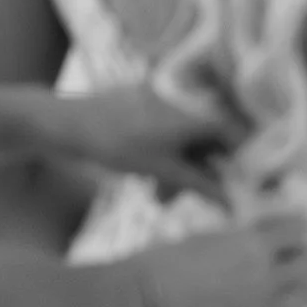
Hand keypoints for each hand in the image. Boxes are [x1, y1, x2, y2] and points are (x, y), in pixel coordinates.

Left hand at [43, 85, 233, 205]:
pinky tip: (146, 178)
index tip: (237, 182)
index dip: (239, 157)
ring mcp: (158, 103)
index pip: (230, 132)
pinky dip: (162, 157)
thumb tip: (232, 204)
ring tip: (158, 196)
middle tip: (184, 198)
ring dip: (178, 170)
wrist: (67, 125)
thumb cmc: (118, 146)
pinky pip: (163, 133)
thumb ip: (200, 186)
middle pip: (205, 139)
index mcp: (190, 114)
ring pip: (182, 140)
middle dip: (199, 172)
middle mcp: (179, 102)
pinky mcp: (139, 108)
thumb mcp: (162, 170)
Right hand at [121, 214, 306, 306]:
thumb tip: (255, 240)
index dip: (300, 229)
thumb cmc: (162, 259)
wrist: (139, 299)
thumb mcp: (204, 238)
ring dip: (294, 293)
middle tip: (294, 259)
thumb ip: (237, 241)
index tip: (297, 230)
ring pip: (300, 302)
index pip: (300, 231)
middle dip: (306, 261)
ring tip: (279, 290)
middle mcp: (265, 278)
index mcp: (255, 245)